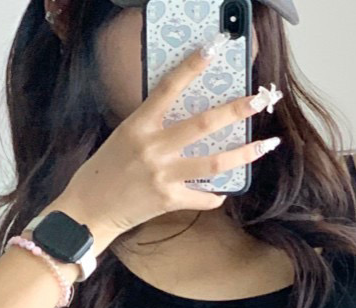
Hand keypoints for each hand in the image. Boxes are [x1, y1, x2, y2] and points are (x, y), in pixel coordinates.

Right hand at [49, 43, 280, 243]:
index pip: (169, 88)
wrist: (89, 209)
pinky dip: (214, 196)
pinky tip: (222, 192)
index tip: (212, 51)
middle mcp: (153, 147)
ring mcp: (163, 175)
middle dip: (236, 110)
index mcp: (140, 124)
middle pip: (203, 124)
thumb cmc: (106, 170)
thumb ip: (153, 125)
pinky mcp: (168, 200)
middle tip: (259, 100)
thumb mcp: (125, 136)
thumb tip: (185, 117)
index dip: (191, 67)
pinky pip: (202, 197)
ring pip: (213, 163)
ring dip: (244, 154)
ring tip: (266, 145)